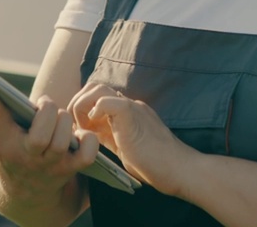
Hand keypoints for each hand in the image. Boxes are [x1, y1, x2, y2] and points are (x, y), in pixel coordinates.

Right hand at [0, 81, 98, 201]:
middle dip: (46, 113)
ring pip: (63, 141)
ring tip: (58, 117)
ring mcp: (50, 165)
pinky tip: (80, 134)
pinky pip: (87, 154)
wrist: (27, 193)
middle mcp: (27, 156)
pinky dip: (88, 141)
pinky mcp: (72, 168)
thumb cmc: (7, 151)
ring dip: (64, 123)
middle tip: (43, 106)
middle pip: (40, 135)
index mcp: (3, 144)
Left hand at [69, 83, 197, 196]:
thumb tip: (87, 137)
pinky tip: (95, 129)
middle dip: (78, 104)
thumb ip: (109, 137)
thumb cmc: (154, 165)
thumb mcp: (124, 148)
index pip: (96, 96)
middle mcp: (128, 104)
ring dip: (82, 106)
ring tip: (85, 129)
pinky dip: (94, 110)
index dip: (82, 110)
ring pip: (97, 89)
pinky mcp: (131, 114)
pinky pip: (106, 100)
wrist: (178, 168)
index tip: (79, 131)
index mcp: (126, 111)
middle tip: (78, 128)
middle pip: (93, 87)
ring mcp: (131, 107)